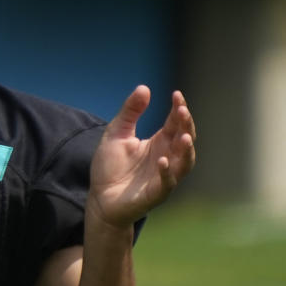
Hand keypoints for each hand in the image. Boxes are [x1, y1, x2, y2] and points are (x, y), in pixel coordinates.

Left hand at [87, 86, 196, 229]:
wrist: (100, 198)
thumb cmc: (110, 167)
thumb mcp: (116, 133)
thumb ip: (130, 112)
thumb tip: (144, 87)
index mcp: (160, 142)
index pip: (175, 123)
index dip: (179, 109)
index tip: (176, 95)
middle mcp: (167, 157)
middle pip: (185, 139)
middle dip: (186, 125)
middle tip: (182, 110)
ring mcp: (164, 175)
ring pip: (184, 162)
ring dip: (185, 150)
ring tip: (184, 137)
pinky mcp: (157, 192)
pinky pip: (167, 183)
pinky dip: (167, 173)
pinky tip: (161, 161)